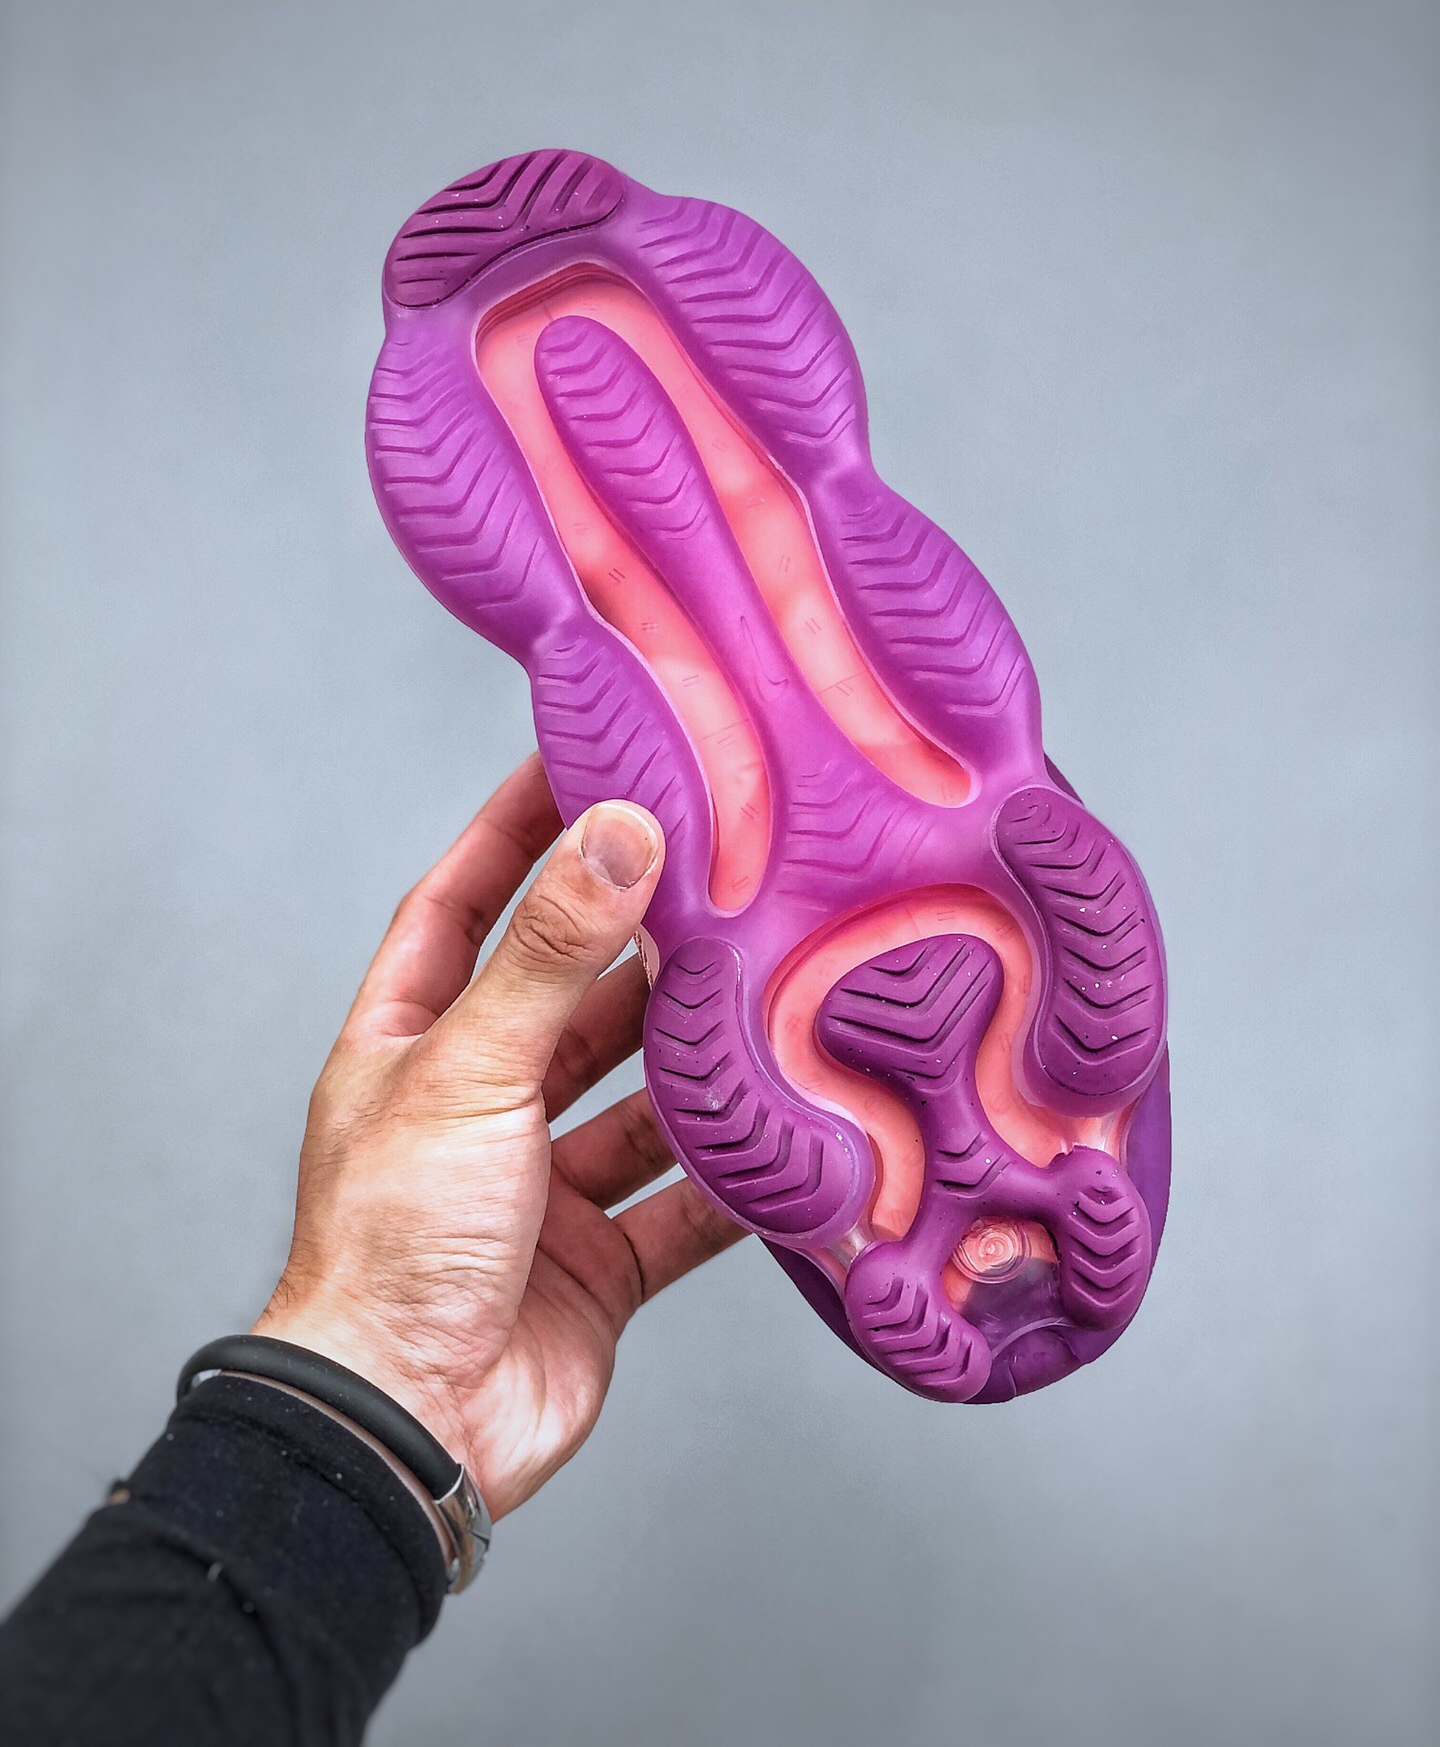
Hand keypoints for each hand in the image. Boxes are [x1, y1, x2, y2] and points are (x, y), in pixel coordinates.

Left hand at [253, 753, 743, 1517]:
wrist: (409, 1431)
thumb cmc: (394, 1245)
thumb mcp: (470, 1072)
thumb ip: (551, 956)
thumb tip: (618, 835)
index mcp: (412, 1044)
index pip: (464, 903)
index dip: (518, 829)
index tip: (584, 759)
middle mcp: (478, 1105)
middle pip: (571, 996)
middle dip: (642, 943)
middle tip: (724, 873)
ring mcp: (542, 1185)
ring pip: (641, 1096)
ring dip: (700, 1058)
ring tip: (775, 992)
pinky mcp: (601, 1260)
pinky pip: (686, 1202)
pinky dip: (738, 1178)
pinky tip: (796, 1139)